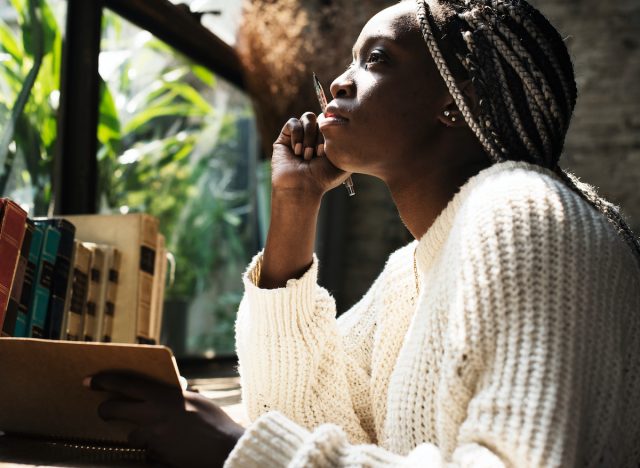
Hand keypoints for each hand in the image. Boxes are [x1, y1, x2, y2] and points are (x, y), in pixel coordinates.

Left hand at [87, 372, 243, 467]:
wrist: (226, 450)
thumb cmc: (216, 422)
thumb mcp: (196, 401)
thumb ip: (176, 395)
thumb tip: (165, 392)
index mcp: (163, 396)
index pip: (125, 384)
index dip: (104, 381)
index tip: (89, 380)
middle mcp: (153, 416)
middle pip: (113, 410)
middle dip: (105, 410)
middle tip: (104, 410)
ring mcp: (152, 439)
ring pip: (131, 433)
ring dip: (138, 433)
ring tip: (159, 432)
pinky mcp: (155, 457)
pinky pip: (146, 450)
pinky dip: (153, 448)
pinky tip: (169, 446)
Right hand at [271, 112, 350, 198]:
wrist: (302, 188)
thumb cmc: (324, 178)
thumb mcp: (344, 162)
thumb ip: (350, 144)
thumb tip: (350, 127)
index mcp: (328, 140)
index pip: (332, 121)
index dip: (332, 131)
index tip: (328, 151)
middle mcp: (314, 136)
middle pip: (321, 118)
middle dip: (321, 137)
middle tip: (318, 155)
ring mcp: (299, 136)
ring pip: (308, 117)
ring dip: (309, 136)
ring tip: (307, 155)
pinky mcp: (284, 137)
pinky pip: (293, 122)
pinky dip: (297, 136)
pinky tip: (297, 151)